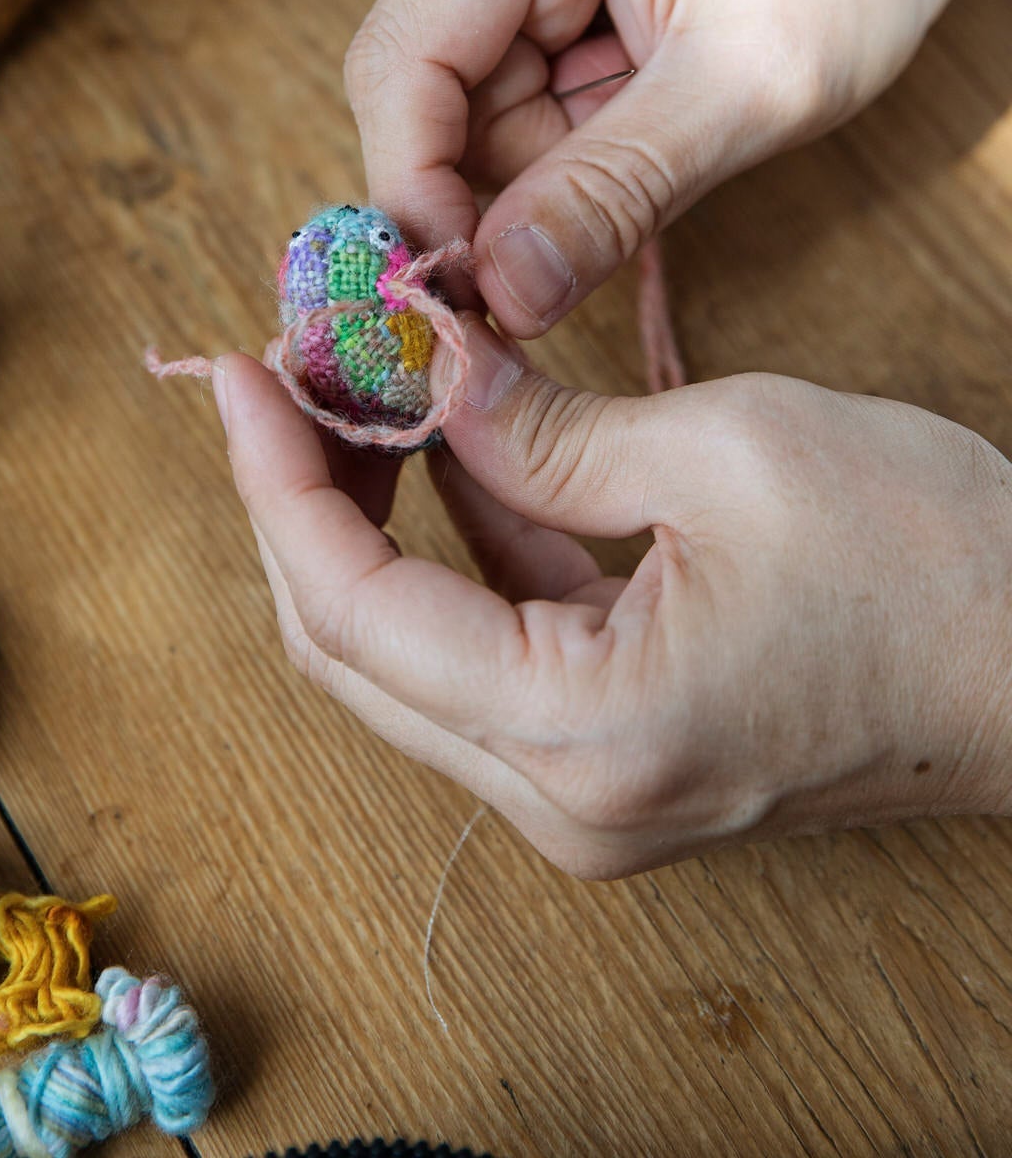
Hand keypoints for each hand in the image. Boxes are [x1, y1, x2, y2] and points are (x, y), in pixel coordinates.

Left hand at [216, 320, 1011, 877]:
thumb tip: (429, 373)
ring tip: (359, 392)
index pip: (354, 612)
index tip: (243, 373)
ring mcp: (588, 792)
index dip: (278, 482)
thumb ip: (546, 424)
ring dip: (374, 524)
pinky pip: (493, 654)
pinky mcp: (617, 758)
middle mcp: (562, 797)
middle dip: (308, 503)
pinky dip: (459, 553)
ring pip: (414, 655)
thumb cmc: (927, 563)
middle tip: (291, 375)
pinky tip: (452, 449)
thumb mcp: (724, 450)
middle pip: (358, 651)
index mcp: (581, 734)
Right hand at [346, 0, 970, 335]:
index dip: (416, 189)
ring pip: (445, 96)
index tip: (472, 294)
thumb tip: (500, 298)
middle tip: (622, 172)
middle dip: (505, 167)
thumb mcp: (749, 91)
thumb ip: (612, 195)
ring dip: (534, 144)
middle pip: (417, 84)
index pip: (401, 58)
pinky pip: (471, 80)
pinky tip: (617, 82)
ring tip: (647, 102)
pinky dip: (540, 118)